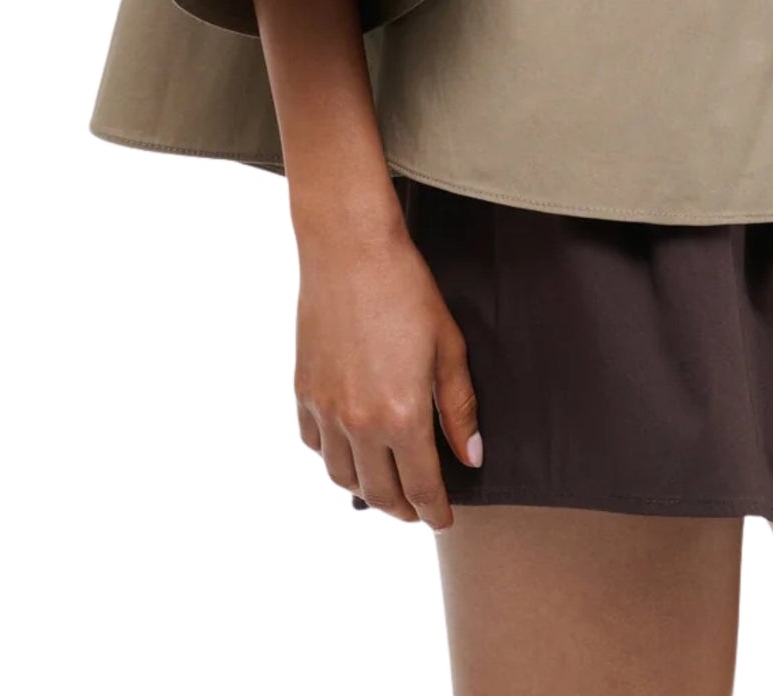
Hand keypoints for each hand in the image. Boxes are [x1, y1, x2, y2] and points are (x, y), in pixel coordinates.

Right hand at [293, 208, 482, 526]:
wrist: (350, 251)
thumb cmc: (407, 291)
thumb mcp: (448, 347)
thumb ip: (459, 408)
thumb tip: (470, 456)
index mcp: (401, 416)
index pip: (421, 486)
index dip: (435, 510)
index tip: (444, 520)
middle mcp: (358, 423)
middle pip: (380, 491)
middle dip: (403, 508)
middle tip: (417, 510)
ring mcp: (325, 409)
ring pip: (342, 475)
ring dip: (366, 489)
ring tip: (385, 488)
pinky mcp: (302, 391)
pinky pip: (315, 443)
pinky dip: (333, 457)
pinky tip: (349, 450)